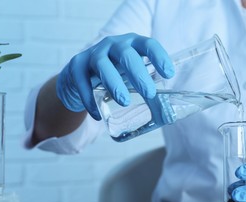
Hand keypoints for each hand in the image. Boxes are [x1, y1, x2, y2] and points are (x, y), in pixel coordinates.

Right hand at [56, 33, 174, 119]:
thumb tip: (165, 105)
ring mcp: (93, 53)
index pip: (147, 44)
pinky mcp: (76, 65)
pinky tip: (97, 115)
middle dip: (138, 73)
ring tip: (125, 101)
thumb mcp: (130, 72)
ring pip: (102, 64)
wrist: (80, 75)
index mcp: (131, 44)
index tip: (169, 74)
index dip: (159, 57)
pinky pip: (81, 81)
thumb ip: (145, 81)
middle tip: (149, 93)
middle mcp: (112, 44)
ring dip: (114, 83)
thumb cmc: (114, 73)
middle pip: (125, 53)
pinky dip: (89, 98)